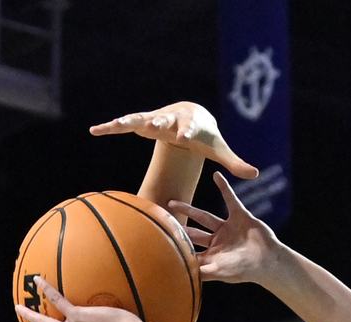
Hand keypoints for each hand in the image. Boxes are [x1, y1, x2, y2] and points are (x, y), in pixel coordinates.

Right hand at [89, 101, 258, 179]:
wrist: (191, 117)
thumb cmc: (205, 138)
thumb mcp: (219, 150)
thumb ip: (235, 163)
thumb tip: (256, 175)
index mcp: (191, 126)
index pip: (189, 128)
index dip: (187, 131)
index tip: (184, 136)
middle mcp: (171, 119)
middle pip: (165, 119)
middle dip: (160, 121)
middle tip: (154, 123)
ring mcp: (155, 120)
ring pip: (140, 119)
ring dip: (128, 122)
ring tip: (114, 125)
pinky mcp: (143, 123)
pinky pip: (125, 125)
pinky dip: (110, 127)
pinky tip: (94, 130)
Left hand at [169, 172, 278, 284]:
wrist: (269, 260)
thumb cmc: (245, 269)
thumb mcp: (222, 270)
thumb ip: (203, 271)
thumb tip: (182, 275)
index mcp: (212, 255)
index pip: (190, 251)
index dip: (177, 247)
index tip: (159, 243)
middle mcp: (217, 242)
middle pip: (193, 234)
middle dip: (178, 229)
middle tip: (159, 222)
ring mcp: (227, 229)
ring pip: (204, 217)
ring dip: (189, 210)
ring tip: (172, 203)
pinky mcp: (239, 217)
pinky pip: (230, 199)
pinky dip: (224, 187)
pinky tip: (216, 175)